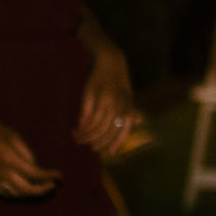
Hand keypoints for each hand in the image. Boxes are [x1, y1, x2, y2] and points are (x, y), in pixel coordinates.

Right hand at [0, 118, 60, 198]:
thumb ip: (27, 154)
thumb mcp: (13, 137)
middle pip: (28, 190)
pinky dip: (18, 194)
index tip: (60, 176)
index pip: (36, 174)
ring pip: (18, 195)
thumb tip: (36, 168)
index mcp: (10, 160)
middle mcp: (2, 173)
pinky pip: (6, 194)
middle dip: (44, 189)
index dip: (50, 177)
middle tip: (54, 185)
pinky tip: (26, 190)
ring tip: (43, 188)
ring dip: (32, 194)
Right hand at [73, 40, 137, 155]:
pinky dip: (82, 125)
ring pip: (95, 125)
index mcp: (128, 108)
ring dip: (85, 134)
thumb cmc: (119, 83)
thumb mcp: (128, 97)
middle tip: (86, 145)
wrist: (111, 63)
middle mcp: (119, 106)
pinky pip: (88, 116)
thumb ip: (130, 111)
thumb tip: (139, 121)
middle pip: (106, 131)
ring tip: (77, 137)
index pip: (123, 129)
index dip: (117, 142)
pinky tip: (78, 127)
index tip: (109, 153)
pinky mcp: (94, 96)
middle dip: (96, 141)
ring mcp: (107, 101)